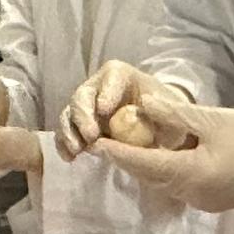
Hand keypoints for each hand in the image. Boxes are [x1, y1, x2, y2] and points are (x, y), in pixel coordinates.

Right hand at [54, 59, 187, 154]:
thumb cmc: (164, 114)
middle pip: (84, 95)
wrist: (157, 127)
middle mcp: (98, 87)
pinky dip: (64, 144)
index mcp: (122, 76)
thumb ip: (160, 113)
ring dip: (70, 131)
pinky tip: (70, 158)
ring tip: (77, 149)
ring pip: (69, 113)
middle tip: (92, 135)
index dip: (107, 91)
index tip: (105, 109)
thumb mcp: (170, 111)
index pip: (112, 76)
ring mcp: (86, 107)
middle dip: (84, 115)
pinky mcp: (79, 126)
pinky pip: (66, 132)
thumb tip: (140, 118)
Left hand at [90, 96, 233, 222]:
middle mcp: (192, 194)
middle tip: (108, 139)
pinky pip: (183, 185)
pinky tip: (168, 153)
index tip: (95, 143)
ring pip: (166, 182)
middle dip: (129, 159)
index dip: (117, 153)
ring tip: (132, 144)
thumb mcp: (215, 120)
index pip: (142, 164)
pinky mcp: (216, 200)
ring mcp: (204, 201)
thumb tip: (143, 105)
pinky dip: (170, 170)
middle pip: (151, 176)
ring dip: (149, 165)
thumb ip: (176, 116)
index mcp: (189, 175)